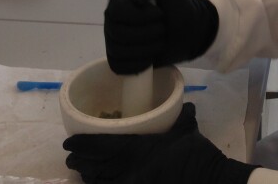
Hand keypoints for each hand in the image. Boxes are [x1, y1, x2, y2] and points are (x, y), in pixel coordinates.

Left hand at [64, 102, 257, 183]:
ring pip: (99, 182)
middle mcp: (127, 170)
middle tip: (71, 155)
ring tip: (80, 169)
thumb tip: (181, 102)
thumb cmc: (196, 153)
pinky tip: (97, 183)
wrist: (208, 179)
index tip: (69, 141)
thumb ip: (179, 115)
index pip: (100, 146)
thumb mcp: (186, 128)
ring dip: (87, 176)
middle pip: (95, 167)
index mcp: (136, 149)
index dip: (81, 144)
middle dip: (80, 161)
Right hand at [104, 0, 218, 73]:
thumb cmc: (177, 5)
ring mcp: (112, 39)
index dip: (140, 17)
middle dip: (147, 34)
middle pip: (118, 33)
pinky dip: (138, 64)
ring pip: (119, 51)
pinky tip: (150, 58)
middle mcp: (111, 18)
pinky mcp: (119, 59)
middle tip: (162, 29)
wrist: (189, 30)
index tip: (159, 13)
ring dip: (146, 49)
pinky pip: (119, 66)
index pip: (118, 12)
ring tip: (160, 42)